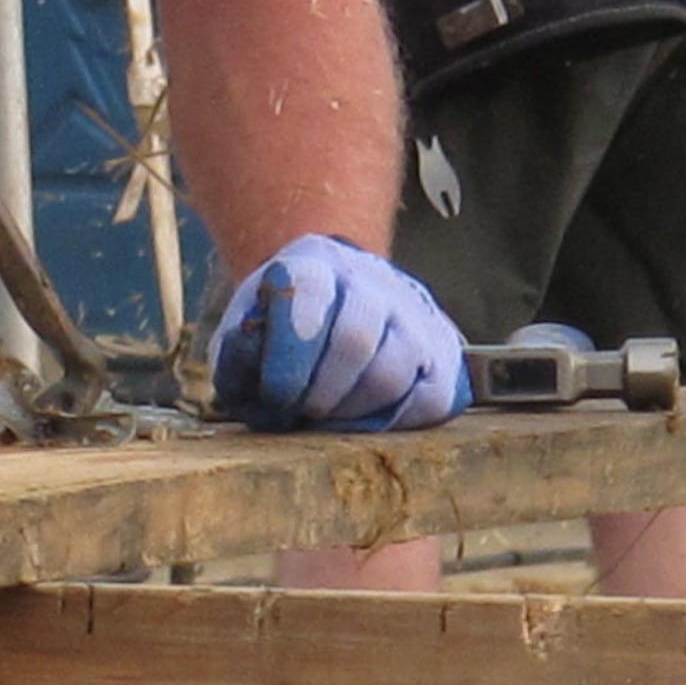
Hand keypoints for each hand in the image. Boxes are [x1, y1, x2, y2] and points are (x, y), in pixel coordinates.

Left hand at [208, 236, 469, 431]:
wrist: (340, 301)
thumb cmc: (282, 327)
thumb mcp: (247, 326)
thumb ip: (239, 356)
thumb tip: (259, 395)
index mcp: (316, 262)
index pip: (308, 293)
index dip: (290, 353)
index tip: (275, 395)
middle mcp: (373, 281)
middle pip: (356, 339)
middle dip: (322, 390)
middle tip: (302, 412)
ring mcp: (417, 316)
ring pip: (394, 373)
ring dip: (353, 411)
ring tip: (327, 417)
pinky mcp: (446, 355)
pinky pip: (430, 399)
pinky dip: (393, 422)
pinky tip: (362, 421)